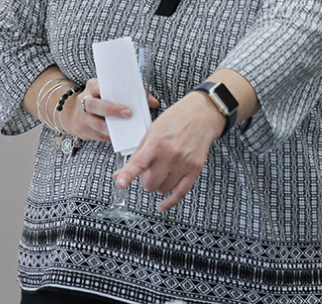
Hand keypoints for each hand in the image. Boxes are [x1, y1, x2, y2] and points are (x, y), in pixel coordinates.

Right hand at [65, 78, 159, 142]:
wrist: (78, 111)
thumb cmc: (104, 99)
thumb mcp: (114, 92)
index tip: (128, 109)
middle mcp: (83, 100)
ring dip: (111, 129)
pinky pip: (95, 135)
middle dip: (112, 112)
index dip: (113, 98)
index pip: (100, 88)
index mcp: (92, 87)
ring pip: (94, 124)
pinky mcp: (80, 129)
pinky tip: (118, 137)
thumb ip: (133, 94)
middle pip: (93, 105)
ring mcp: (80, 116)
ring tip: (126, 131)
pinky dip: (107, 137)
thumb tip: (154, 102)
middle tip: (129, 116)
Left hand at [113, 91, 224, 211]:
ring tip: (162, 173)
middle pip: (150, 183)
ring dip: (158, 185)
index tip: (120, 183)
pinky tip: (163, 206)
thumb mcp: (151, 133)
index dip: (128, 174)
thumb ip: (136, 156)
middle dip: (146, 180)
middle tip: (150, 170)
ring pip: (162, 189)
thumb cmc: (176, 120)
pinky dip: (170, 202)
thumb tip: (118, 175)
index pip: (139, 162)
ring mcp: (184, 163)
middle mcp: (170, 154)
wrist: (203, 114)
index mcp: (156, 143)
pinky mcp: (195, 169)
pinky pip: (180, 193)